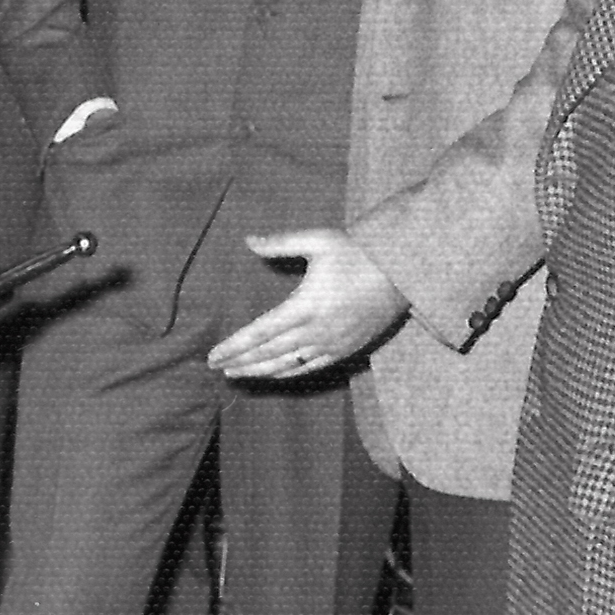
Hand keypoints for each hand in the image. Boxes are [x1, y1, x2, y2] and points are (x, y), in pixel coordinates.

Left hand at [205, 230, 409, 379]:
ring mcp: (332, 344)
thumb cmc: (358, 252)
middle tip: (216, 366)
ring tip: (235, 373)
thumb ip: (280, 242)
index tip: (212, 355)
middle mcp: (316, 331)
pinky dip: (287, 374)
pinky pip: (310, 368)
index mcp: (305, 306)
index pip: (259, 333)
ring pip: (287, 365)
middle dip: (239, 361)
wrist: (402, 273)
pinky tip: (272, 374)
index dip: (233, 346)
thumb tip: (248, 241)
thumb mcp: (319, 240)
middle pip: (268, 353)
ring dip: (258, 371)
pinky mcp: (346, 350)